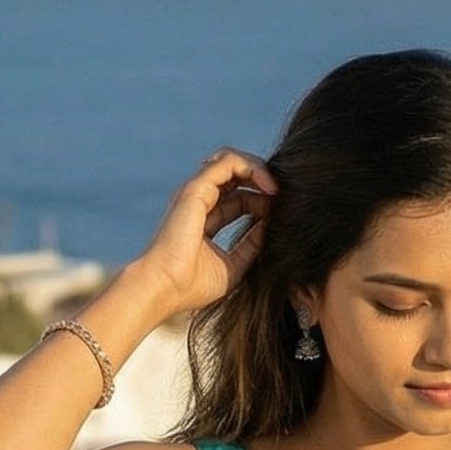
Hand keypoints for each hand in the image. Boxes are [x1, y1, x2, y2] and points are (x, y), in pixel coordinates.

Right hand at [134, 147, 277, 315]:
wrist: (166, 288)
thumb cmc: (193, 286)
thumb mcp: (234, 267)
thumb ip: (251, 247)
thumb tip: (272, 229)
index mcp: (205, 218)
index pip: (238, 199)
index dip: (261, 203)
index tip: (281, 217)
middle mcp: (199, 201)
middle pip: (236, 177)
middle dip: (262, 183)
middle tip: (284, 201)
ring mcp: (196, 192)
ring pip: (232, 162)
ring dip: (259, 170)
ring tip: (277, 190)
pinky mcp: (196, 188)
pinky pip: (229, 162)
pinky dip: (252, 169)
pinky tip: (270, 188)